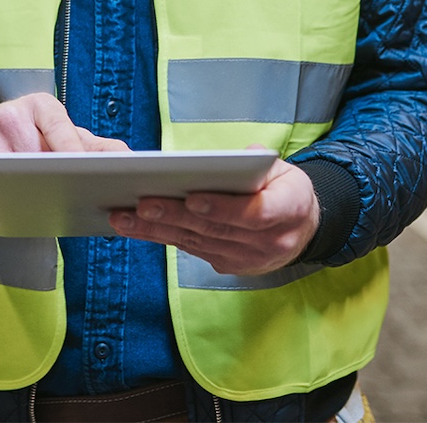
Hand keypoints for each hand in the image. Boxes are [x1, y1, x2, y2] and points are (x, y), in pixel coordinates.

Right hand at [0, 92, 129, 199]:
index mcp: (39, 105)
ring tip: (40, 204)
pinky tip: (10, 206)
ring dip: (25, 193)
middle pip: (35, 154)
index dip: (73, 150)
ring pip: (10, 174)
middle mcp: (9, 114)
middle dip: (51, 178)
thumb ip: (94, 146)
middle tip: (71, 198)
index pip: (59, 125)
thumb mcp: (58, 132)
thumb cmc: (25, 136)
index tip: (86, 171)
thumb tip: (129, 158)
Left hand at [109, 150, 319, 275]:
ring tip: (125, 217)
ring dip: (158, 231)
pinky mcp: (230, 265)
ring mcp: (250, 258)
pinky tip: (137, 228)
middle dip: (175, 217)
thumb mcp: (282, 169)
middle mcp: (271, 241)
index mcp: (290, 210)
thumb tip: (227, 161)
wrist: (302, 228)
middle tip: (141, 204)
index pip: (255, 213)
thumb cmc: (285, 190)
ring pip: (198, 243)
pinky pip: (193, 251)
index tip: (192, 199)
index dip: (222, 208)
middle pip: (216, 230)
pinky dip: (163, 238)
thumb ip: (257, 163)